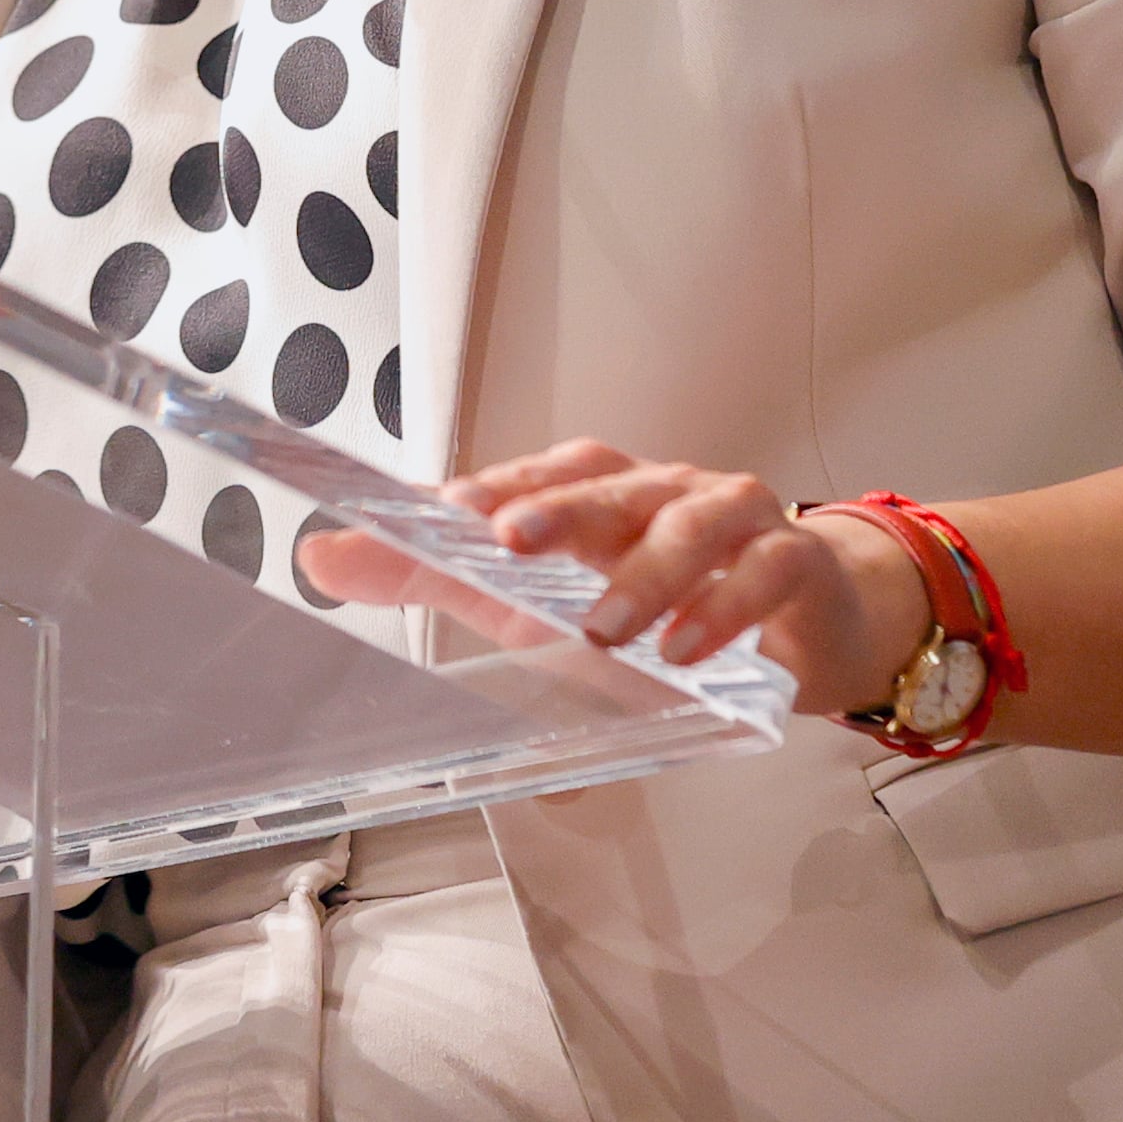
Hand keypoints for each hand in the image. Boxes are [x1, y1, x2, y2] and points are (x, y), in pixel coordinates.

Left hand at [445, 438, 934, 719]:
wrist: (803, 629)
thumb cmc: (659, 608)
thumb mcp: (541, 604)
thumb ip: (435, 577)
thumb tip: (320, 557)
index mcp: (600, 491)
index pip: (544, 472)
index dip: (499, 485)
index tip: (446, 510)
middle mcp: (661, 490)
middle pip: (608, 484)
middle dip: (558, 509)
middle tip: (510, 542)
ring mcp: (731, 516)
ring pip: (687, 524)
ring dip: (642, 576)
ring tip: (603, 630)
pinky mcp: (792, 559)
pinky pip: (762, 569)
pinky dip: (722, 608)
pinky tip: (688, 649)